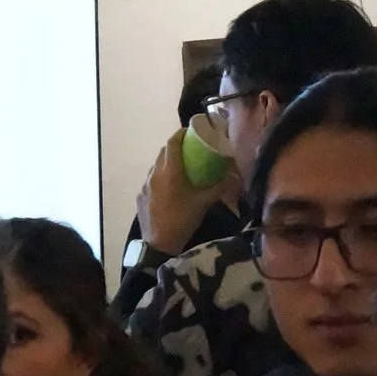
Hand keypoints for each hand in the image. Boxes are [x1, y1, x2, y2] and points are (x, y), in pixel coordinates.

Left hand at [136, 130, 238, 258]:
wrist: (159, 244)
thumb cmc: (183, 219)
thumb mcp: (204, 203)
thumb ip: (219, 187)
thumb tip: (235, 175)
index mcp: (170, 172)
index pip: (172, 143)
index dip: (180, 134)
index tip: (191, 132)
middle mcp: (154, 174)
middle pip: (163, 152)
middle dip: (175, 147)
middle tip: (189, 149)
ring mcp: (145, 186)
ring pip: (156, 167)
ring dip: (167, 163)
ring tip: (180, 168)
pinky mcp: (141, 197)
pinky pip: (151, 181)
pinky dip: (160, 178)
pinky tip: (169, 189)